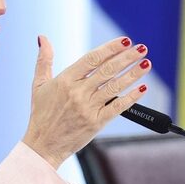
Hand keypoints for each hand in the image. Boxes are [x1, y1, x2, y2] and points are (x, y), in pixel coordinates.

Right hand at [23, 36, 151, 166]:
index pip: (92, 59)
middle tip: (141, 48)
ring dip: (133, 74)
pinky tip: (142, 88)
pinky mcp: (96, 123)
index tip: (125, 41)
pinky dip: (131, 97)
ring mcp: (88, 108)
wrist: (43, 145)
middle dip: (127, 57)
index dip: (111, 48)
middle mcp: (77, 92)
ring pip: (115, 87)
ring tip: (146, 64)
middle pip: (108, 70)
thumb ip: (44, 60)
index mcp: (65, 80)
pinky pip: (117, 108)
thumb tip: (43, 38)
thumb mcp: (38, 84)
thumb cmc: (41, 114)